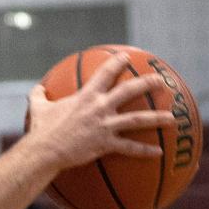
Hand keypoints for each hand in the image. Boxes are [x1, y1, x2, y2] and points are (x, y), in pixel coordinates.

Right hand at [27, 54, 173, 170]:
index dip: (117, 62)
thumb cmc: (41, 129)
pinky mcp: (106, 144)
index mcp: (86, 96)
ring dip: (157, 118)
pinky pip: (130, 148)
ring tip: (172, 118)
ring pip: (137, 120)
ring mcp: (105, 126)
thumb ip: (38, 96)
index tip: (126, 57)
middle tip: (161, 80)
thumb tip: (37, 89)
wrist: (45, 150)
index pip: (105, 73)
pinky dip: (145, 151)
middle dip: (147, 83)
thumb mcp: (38, 108)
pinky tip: (159, 151)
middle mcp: (99, 108)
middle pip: (129, 91)